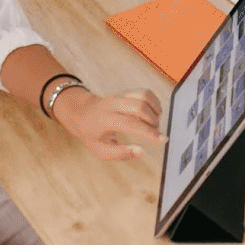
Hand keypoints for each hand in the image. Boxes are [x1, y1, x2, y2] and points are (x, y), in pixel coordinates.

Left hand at [50, 87, 164, 160]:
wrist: (82, 112)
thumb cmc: (91, 133)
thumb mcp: (100, 149)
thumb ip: (120, 153)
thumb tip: (141, 151)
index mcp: (105, 119)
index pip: (130, 124)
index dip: (148, 132)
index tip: (163, 140)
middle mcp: (113, 104)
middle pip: (139, 107)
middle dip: (153, 121)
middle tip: (156, 133)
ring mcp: (120, 95)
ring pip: (144, 96)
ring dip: (155, 110)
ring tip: (155, 123)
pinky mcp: (127, 91)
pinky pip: (145, 92)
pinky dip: (154, 102)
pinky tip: (154, 113)